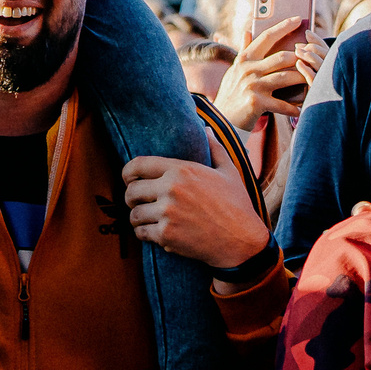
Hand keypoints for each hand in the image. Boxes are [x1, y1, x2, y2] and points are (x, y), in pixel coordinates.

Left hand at [120, 155, 271, 274]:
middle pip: (131, 191)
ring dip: (137, 218)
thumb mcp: (229, 171)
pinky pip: (141, 233)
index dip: (127, 172)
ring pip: (134, 214)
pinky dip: (144, 234)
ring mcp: (168, 213)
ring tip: (145, 219)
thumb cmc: (237, 205)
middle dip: (131, 197)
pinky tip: (152, 233)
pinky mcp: (167, 235)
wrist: (242, 241)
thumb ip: (215, 148)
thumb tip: (206, 128)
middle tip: (137, 203)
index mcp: (182, 170)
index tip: (127, 179)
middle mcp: (171, 189)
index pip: (138, 164)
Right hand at [212, 15, 312, 131]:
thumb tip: (247, 31)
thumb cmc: (230, 94)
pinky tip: (301, 108)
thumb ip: (243, 51)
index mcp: (244, 59)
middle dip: (300, 57)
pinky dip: (293, 106)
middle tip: (312, 57)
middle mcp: (248, 69)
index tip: (298, 19)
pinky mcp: (257, 102)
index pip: (266, 37)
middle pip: (281, 57)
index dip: (283, 27)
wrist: (221, 120)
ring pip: (285, 77)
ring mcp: (253, 85)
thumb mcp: (234, 70)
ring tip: (312, 79)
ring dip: (301, 79)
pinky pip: (282, 103)